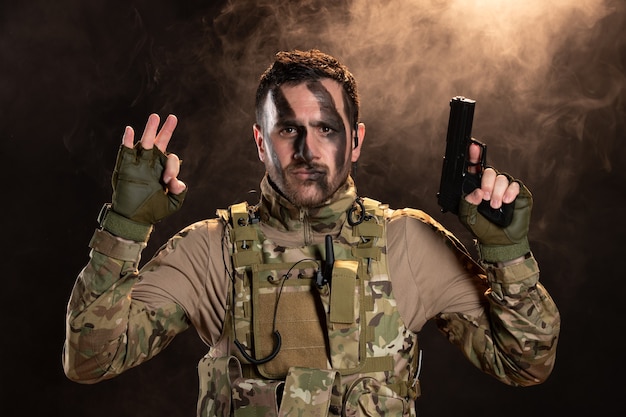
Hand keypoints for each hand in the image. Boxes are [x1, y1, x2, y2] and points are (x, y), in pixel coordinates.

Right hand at [110, 114, 186, 225]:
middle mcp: (152, 164)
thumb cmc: (154, 210)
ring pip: (145, 143)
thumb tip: (178, 182)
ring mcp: (139, 164)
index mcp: (164, 170)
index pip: (172, 160)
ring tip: (155, 117)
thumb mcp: (173, 204)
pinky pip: (126, 151)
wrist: (134, 219)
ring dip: (150, 130)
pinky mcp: (126, 167)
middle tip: (172, 117)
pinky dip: (127, 140)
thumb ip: (179, 193)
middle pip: (160, 143)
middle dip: (166, 130)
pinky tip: (129, 130)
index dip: (172, 167)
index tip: (168, 181)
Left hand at [458, 142, 531, 262]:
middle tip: (484, 197)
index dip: (473, 156)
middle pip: (488, 171)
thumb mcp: (467, 217)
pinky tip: (506, 201)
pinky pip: (515, 184)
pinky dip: (510, 191)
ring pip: (501, 177)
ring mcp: (504, 188)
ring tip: (495, 205)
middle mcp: (490, 184)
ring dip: (497, 191)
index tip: (472, 147)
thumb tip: (475, 192)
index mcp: (476, 187)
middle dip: (486, 183)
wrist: (500, 242)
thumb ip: (466, 203)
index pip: (473, 168)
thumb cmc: (482, 228)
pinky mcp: (518, 193)